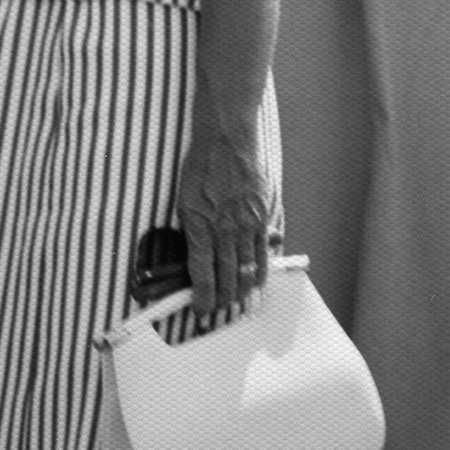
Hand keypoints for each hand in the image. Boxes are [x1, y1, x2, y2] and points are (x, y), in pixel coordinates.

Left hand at [177, 128, 275, 329]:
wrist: (227, 140)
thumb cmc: (201, 167)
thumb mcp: (184, 201)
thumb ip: (193, 232)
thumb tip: (196, 261)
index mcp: (200, 226)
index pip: (202, 274)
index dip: (202, 297)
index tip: (200, 309)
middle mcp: (225, 230)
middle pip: (227, 278)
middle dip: (222, 300)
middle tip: (217, 309)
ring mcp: (248, 225)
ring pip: (249, 271)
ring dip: (243, 291)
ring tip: (237, 302)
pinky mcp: (264, 218)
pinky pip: (265, 253)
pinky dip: (262, 272)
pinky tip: (257, 282)